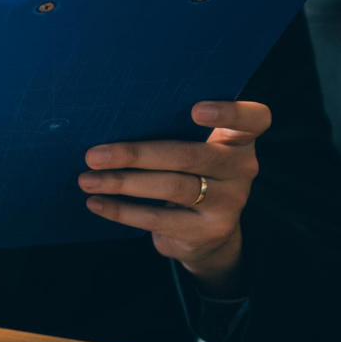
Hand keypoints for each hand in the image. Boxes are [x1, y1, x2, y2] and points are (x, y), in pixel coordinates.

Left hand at [79, 100, 269, 294]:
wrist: (206, 233)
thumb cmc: (189, 174)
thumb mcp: (192, 150)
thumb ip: (173, 131)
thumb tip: (111, 119)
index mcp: (239, 140)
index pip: (253, 120)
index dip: (229, 112)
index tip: (194, 109)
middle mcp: (241, 169)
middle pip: (188, 155)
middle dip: (135, 154)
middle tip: (93, 154)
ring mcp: (228, 203)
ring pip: (171, 187)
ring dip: (122, 183)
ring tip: (87, 180)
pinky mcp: (207, 231)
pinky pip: (158, 219)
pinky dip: (122, 211)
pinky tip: (96, 203)